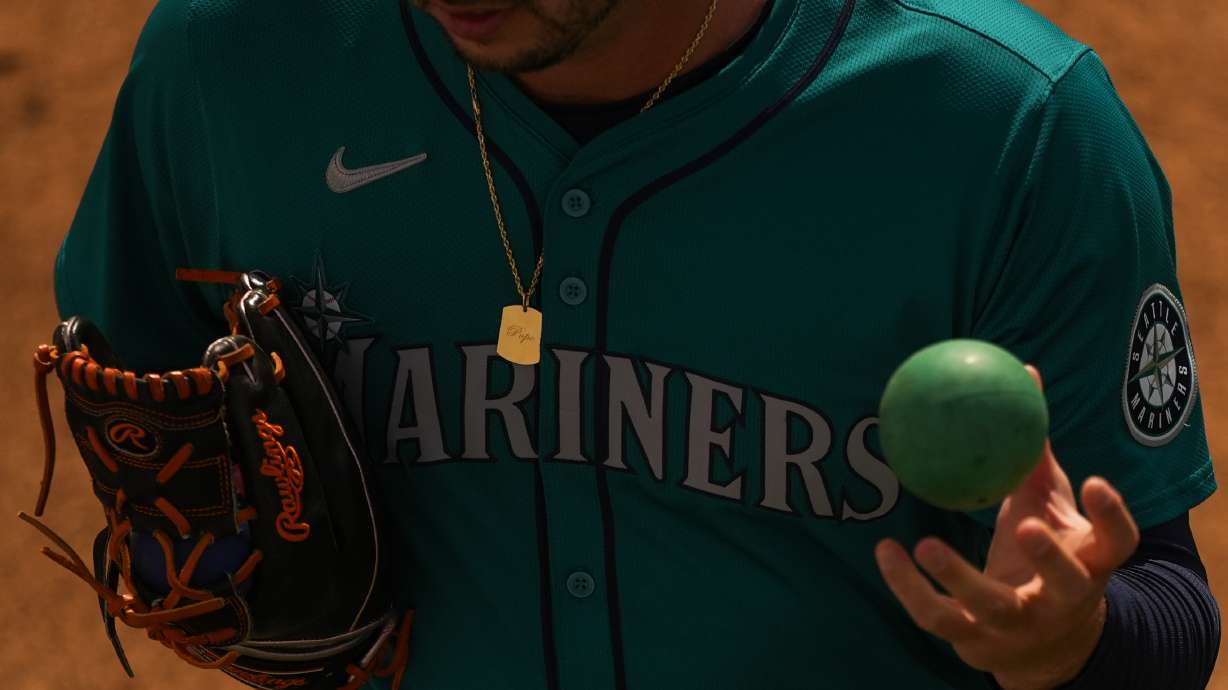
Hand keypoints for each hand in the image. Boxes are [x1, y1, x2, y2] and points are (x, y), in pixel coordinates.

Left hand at [874, 367, 1140, 689]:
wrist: (1040, 640)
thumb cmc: (1044, 550)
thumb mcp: (1046, 505)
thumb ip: (1034, 449)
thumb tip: (1025, 369)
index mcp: (1090, 564)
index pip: (1118, 543)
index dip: (1113, 517)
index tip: (1098, 481)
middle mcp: (1063, 601)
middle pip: (1066, 585)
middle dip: (1049, 559)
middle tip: (1024, 526)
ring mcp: (1019, 627)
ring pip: (991, 607)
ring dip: (959, 577)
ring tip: (926, 543)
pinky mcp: (977, 642)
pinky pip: (936, 615)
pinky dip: (907, 585)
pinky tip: (885, 549)